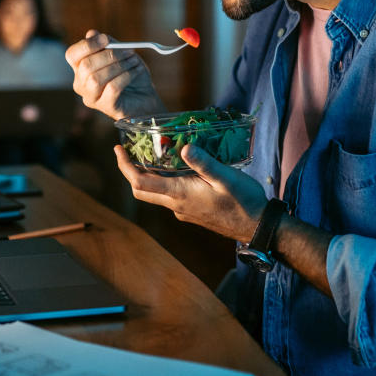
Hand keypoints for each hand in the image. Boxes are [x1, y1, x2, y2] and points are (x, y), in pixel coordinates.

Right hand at [66, 30, 164, 120]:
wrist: (145, 98)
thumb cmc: (130, 74)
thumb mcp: (120, 54)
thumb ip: (106, 44)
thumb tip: (91, 33)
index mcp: (80, 69)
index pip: (72, 55)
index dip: (87, 45)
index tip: (106, 39)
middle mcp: (81, 84)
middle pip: (85, 66)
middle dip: (109, 55)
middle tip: (128, 51)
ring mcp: (92, 98)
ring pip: (96, 79)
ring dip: (119, 66)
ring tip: (133, 61)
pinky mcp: (106, 107)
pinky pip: (112, 88)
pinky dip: (126, 76)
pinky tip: (136, 70)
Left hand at [114, 142, 268, 243]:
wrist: (257, 227)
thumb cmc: (244, 201)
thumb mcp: (226, 177)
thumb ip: (204, 163)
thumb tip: (183, 148)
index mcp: (180, 195)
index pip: (140, 182)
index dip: (124, 166)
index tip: (118, 149)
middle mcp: (176, 205)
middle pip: (141, 190)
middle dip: (129, 171)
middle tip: (128, 150)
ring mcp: (183, 211)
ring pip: (154, 194)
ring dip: (146, 176)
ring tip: (150, 153)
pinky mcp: (191, 212)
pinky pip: (168, 196)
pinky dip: (162, 181)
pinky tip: (174, 168)